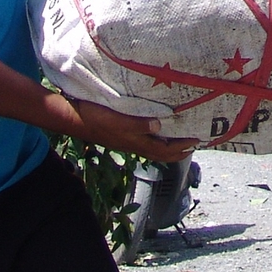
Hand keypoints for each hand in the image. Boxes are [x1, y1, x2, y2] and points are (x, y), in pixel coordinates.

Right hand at [63, 97, 195, 160]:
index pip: (165, 150)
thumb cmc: (96, 117)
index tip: (196, 142)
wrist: (75, 118)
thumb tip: (158, 126)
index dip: (181, 148)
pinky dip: (156, 140)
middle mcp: (135, 144)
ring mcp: (128, 141)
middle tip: (194, 145)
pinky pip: (145, 142)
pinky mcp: (122, 136)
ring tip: (180, 141)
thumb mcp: (117, 120)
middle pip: (162, 153)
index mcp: (136, 142)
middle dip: (179, 152)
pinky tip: (156, 132)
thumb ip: (137, 124)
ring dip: (169, 147)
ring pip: (154, 149)